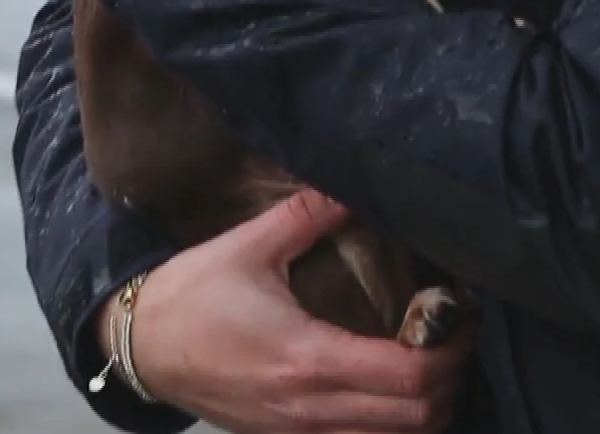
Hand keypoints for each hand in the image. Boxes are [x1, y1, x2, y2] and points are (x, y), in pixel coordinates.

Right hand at [101, 189, 474, 433]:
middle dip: (450, 379)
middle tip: (449, 334)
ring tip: (422, 359)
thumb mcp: (244, 247)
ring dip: (424, 405)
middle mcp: (312, 407)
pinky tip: (381, 385)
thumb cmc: (189, 297)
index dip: (453, 348)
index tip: (460, 314)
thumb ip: (305, 216)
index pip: (413, 376)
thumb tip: (352, 189)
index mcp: (309, 359)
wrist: (139, 346)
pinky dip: (388, 421)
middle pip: (420, 417)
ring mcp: (300, 431)